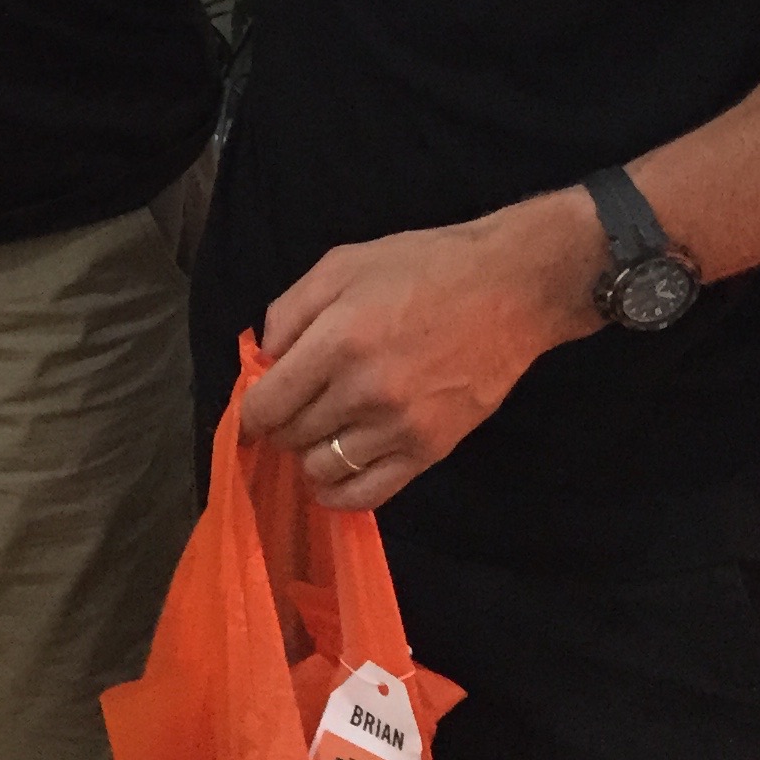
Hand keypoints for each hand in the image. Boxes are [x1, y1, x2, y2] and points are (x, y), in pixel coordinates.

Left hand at [240, 192, 602, 510]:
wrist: (509, 290)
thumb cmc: (422, 267)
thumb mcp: (342, 265)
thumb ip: (289, 311)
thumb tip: (263, 360)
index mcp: (337, 341)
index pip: (266, 404)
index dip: (251, 409)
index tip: (256, 404)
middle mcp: (364, 392)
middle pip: (291, 436)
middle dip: (282, 424)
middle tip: (295, 407)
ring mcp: (399, 427)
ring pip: (322, 468)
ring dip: (309, 454)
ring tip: (321, 431)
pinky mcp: (430, 451)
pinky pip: (368, 495)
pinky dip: (340, 492)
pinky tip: (335, 473)